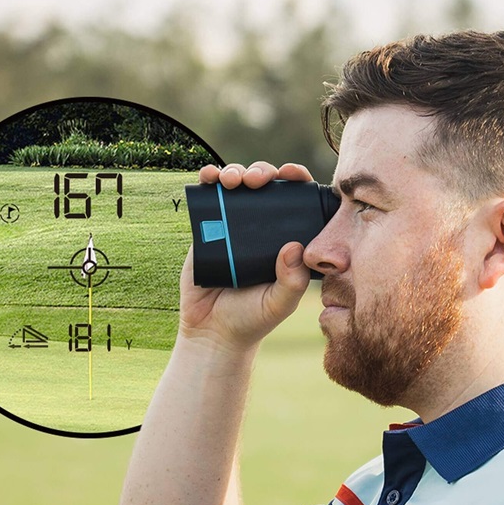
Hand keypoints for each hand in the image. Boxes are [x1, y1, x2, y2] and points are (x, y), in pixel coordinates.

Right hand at [178, 162, 312, 353]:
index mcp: (285, 238)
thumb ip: (293, 281)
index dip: (297, 180)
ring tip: (232, 180)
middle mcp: (261, 228)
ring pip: (237, 186)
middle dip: (262, 172)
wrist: (212, 332)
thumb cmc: (253, 318)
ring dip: (235, 172)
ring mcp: (233, 225)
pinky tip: (209, 176)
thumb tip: (293, 247)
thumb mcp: (281, 303)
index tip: (293, 174)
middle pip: (265, 186)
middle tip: (258, 180)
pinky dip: (208, 179)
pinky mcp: (206, 229)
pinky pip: (208, 197)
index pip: (296, 200)